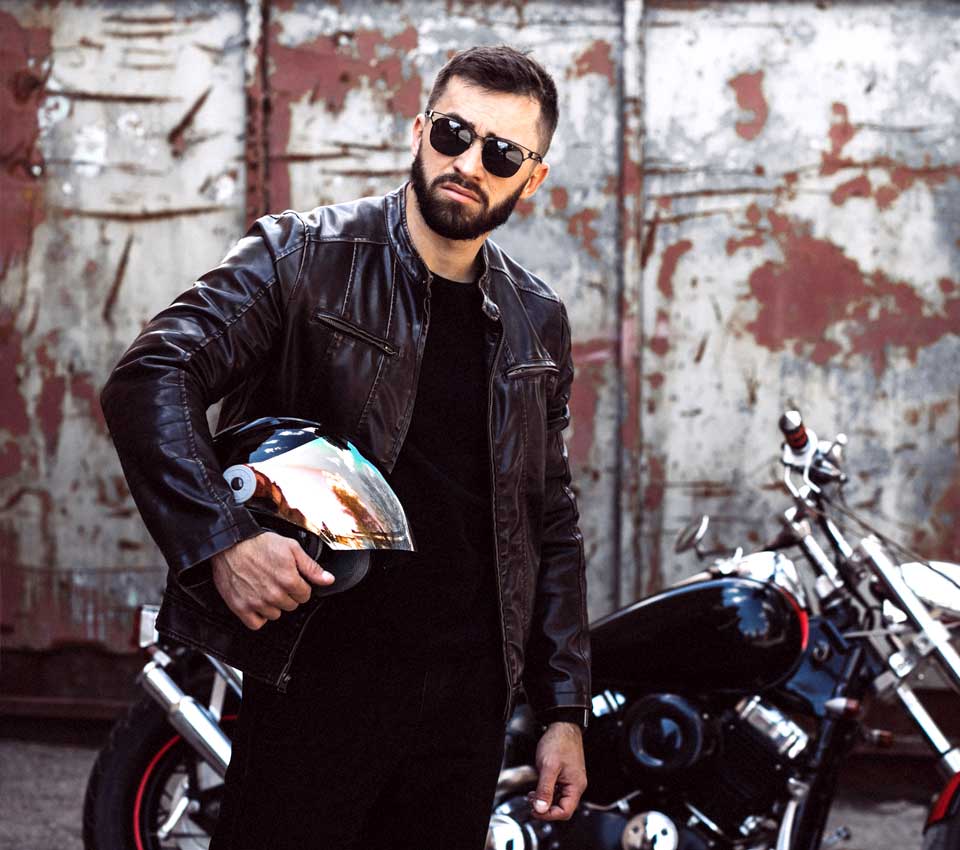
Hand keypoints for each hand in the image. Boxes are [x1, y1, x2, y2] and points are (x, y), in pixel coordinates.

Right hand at [211, 531, 333, 629]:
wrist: (231, 543)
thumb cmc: (259, 544)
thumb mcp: (292, 548)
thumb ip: (311, 567)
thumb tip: (328, 580)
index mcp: (289, 580)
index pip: (305, 595)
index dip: (300, 586)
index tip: (291, 578)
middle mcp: (274, 594)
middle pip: (291, 606)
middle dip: (287, 594)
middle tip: (276, 581)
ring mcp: (257, 602)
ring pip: (275, 615)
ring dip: (273, 605)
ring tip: (265, 588)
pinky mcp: (241, 607)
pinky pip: (256, 624)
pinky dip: (258, 616)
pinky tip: (257, 602)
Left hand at [527, 721, 586, 820]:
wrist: (562, 725)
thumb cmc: (559, 741)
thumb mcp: (548, 767)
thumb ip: (544, 789)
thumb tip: (540, 809)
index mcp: (576, 786)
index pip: (565, 812)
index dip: (549, 814)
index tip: (535, 811)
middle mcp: (575, 785)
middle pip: (561, 808)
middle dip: (545, 808)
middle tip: (532, 803)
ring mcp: (570, 780)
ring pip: (557, 800)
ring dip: (544, 800)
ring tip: (532, 796)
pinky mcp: (564, 776)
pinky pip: (556, 790)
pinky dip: (546, 792)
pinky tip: (537, 789)